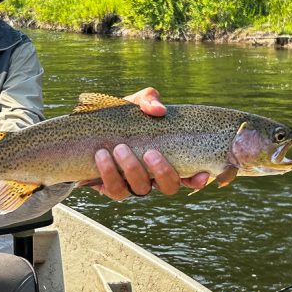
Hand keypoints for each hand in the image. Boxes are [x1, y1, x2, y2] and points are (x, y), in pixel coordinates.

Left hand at [89, 87, 208, 199]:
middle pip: (169, 187)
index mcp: (166, 159)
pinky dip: (108, 173)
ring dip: (132, 170)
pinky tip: (101, 155)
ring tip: (119, 148)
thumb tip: (158, 110)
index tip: (200, 172)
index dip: (197, 180)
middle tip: (149, 152)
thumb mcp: (136, 104)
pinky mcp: (111, 187)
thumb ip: (149, 100)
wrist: (91, 127)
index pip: (190, 177)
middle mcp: (153, 177)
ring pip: (140, 189)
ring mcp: (133, 184)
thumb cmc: (122, 117)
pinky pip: (114, 190)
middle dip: (162, 171)